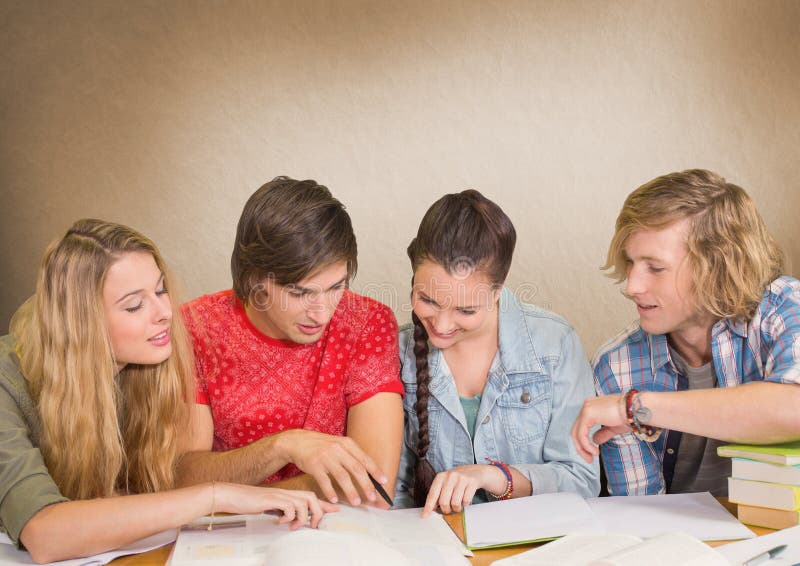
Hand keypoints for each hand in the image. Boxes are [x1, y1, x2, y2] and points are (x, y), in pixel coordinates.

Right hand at [216, 483, 337, 528]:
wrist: (233, 495)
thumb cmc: (251, 501)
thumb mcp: (272, 507)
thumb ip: (284, 510)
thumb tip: (295, 519)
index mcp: (287, 493)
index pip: (311, 497)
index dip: (324, 503)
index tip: (336, 509)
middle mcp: (286, 492)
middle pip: (311, 497)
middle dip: (318, 511)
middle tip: (314, 525)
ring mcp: (279, 495)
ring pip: (303, 503)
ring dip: (302, 517)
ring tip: (294, 525)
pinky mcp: (271, 499)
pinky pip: (288, 507)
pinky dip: (288, 517)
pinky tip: (279, 521)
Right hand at [279, 430, 384, 505]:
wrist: (297, 441)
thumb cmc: (321, 446)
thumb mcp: (338, 445)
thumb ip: (351, 456)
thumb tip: (368, 473)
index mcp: (347, 443)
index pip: (364, 458)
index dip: (375, 471)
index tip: (384, 481)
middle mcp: (338, 449)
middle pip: (356, 468)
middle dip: (366, 484)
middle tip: (372, 497)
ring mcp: (326, 456)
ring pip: (342, 476)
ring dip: (350, 491)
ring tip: (356, 502)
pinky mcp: (314, 464)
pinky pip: (325, 481)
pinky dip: (330, 491)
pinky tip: (334, 499)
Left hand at [422, 464, 496, 517]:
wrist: (476, 471)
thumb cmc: (458, 480)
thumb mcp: (446, 483)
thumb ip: (438, 494)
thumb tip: (430, 509)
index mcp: (441, 476)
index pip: (433, 494)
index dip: (428, 506)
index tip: (425, 515)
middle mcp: (450, 476)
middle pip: (443, 501)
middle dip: (446, 510)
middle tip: (449, 510)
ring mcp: (462, 478)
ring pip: (455, 503)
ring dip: (456, 508)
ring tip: (458, 504)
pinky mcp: (472, 482)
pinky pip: (466, 501)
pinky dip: (465, 504)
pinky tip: (465, 499)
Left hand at [570, 393, 630, 462]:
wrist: (636, 410)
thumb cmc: (629, 416)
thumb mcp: (613, 428)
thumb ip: (602, 433)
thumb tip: (595, 440)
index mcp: (592, 407)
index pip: (581, 426)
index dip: (583, 442)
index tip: (591, 454)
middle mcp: (587, 406)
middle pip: (576, 430)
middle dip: (580, 447)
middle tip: (589, 459)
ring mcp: (586, 409)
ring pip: (576, 432)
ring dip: (582, 448)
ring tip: (592, 457)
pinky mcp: (588, 414)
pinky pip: (582, 433)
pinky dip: (586, 445)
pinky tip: (595, 452)